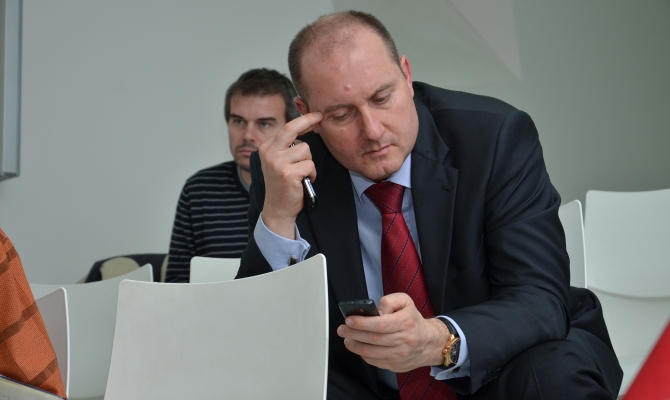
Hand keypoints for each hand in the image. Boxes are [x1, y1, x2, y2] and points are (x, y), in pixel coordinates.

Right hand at [259, 112, 322, 238]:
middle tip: (320, 117)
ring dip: (309, 162)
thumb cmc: (283, 185)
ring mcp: (277, 163)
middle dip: (308, 121)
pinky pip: (309, 165)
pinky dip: (311, 174)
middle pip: (291, 129)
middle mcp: (269, 153)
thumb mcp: (280, 162)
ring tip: (303, 173)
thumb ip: (288, 146)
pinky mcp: (287, 174)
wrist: (278, 208)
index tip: (315, 115)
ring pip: (305, 150)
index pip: (286, 127)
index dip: (303, 120)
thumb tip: (306, 126)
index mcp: (266, 148)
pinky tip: (305, 181)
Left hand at [336, 293, 448, 371]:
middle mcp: (403, 340)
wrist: (429, 342)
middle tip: (342, 329)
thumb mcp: (406, 302)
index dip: (362, 323)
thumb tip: (375, 310)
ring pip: (371, 352)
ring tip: (346, 338)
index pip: (380, 324)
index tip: (349, 320)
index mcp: (406, 322)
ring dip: (355, 345)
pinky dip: (363, 354)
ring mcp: (399, 355)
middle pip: (373, 339)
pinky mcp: (395, 365)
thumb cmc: (413, 320)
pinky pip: (374, 361)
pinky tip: (358, 347)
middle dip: (353, 333)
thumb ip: (389, 301)